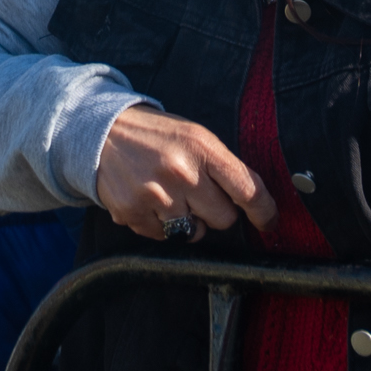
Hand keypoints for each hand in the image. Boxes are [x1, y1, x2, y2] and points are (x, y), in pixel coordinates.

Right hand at [94, 106, 276, 241]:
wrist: (101, 133)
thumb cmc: (156, 136)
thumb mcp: (194, 136)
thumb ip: (222, 165)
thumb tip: (253, 200)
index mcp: (202, 148)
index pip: (248, 190)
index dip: (264, 212)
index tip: (269, 222)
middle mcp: (181, 173)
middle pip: (224, 219)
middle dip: (217, 211)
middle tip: (199, 195)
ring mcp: (156, 196)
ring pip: (194, 233)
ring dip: (189, 221)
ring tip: (172, 196)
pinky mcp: (133, 213)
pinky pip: (164, 237)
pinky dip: (162, 226)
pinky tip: (151, 201)